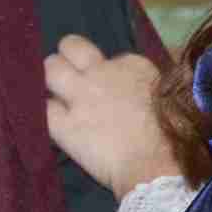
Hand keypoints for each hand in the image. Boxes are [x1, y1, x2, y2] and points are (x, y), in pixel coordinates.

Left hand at [43, 35, 180, 198]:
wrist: (153, 164)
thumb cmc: (170, 134)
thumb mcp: (165, 95)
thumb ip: (146, 83)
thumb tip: (141, 84)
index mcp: (131, 64)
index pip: (109, 55)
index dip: (107, 70)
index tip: (111, 86)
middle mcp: (100, 72)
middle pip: (70, 47)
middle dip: (67, 59)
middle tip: (70, 76)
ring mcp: (78, 96)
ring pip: (49, 69)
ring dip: (51, 79)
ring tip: (55, 93)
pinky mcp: (62, 124)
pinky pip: (42, 109)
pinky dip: (43, 113)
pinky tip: (51, 119)